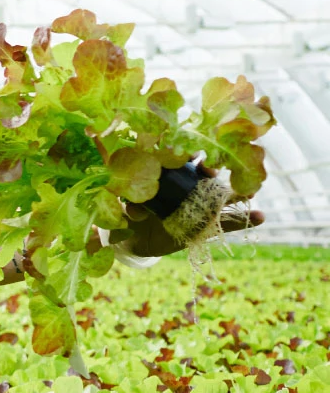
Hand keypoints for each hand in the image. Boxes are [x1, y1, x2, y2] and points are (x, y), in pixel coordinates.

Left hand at [107, 166, 264, 256]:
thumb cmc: (134, 216)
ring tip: (250, 190)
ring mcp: (201, 205)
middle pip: (206, 175)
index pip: (182, 160)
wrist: (140, 238)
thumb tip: (132, 213)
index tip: (189, 154)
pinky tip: (261, 216)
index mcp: (169, 178)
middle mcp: (189, 188)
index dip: (187, 154)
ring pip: (223, 196)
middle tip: (213, 170)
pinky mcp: (208, 225)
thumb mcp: (131, 213)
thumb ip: (132, 210)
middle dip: (213, 170)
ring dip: (238, 192)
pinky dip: (245, 219)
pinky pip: (229, 221)